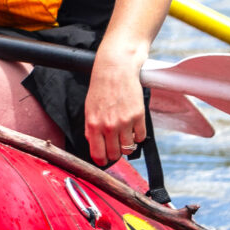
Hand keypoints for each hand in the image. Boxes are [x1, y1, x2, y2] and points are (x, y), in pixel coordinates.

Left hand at [83, 45, 149, 166]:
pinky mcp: (138, 116)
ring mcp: (125, 122)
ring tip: (125, 134)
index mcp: (93, 124)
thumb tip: (94, 144)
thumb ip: (90, 128)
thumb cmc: (101, 87)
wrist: (115, 69)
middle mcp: (109, 126)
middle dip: (115, 153)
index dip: (101, 160)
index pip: (98, 154)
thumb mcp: (89, 108)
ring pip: (128, 148)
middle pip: (114, 154)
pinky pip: (141, 137)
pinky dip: (138, 135)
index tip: (104, 160)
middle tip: (116, 146)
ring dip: (127, 144)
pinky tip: (133, 127)